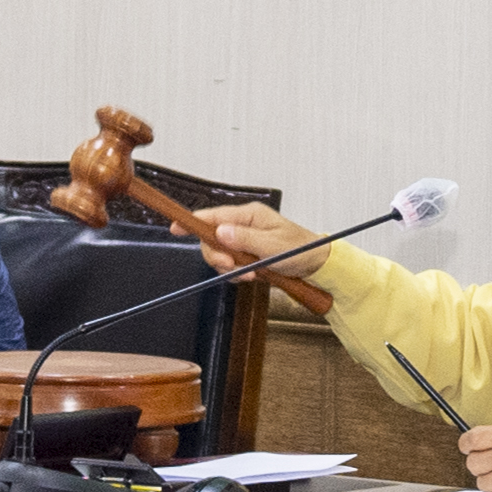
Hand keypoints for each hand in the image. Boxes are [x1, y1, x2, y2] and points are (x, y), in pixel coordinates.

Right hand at [185, 202, 322, 279]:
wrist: (315, 265)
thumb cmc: (300, 249)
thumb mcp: (273, 245)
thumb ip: (245, 239)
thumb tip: (220, 232)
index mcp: (249, 215)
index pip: (214, 215)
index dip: (193, 222)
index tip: (176, 228)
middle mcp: (243, 226)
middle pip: (211, 238)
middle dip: (217, 256)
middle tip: (231, 267)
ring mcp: (243, 241)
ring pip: (220, 254)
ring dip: (230, 268)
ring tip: (251, 273)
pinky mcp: (246, 256)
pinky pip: (230, 266)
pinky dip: (237, 274)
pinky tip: (252, 276)